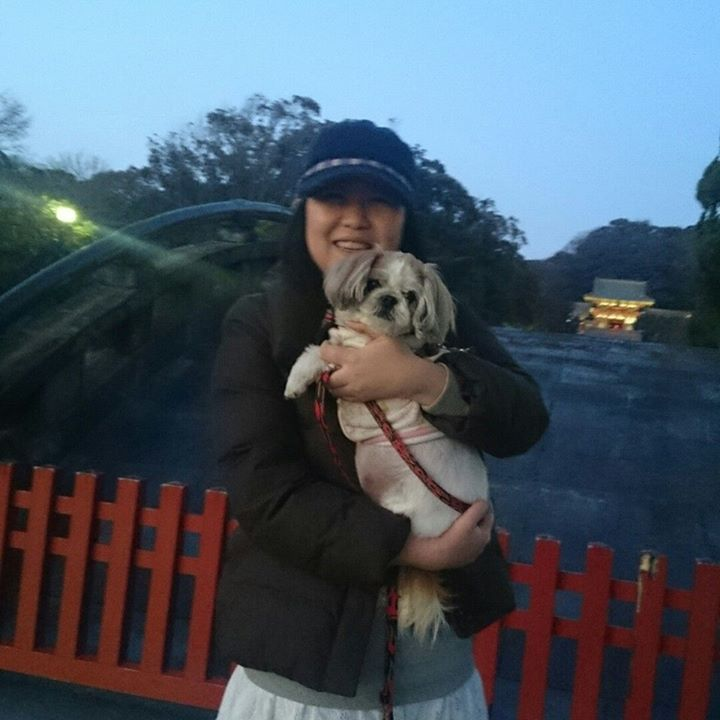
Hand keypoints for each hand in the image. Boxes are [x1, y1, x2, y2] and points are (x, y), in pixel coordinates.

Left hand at [320, 322, 446, 403]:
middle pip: (326, 377)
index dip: (324, 349)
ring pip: (333, 390)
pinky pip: (343, 397)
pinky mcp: (361, 399)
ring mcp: (355, 389)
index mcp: (353, 358)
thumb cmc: (398, 355)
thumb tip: (347, 322)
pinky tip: (348, 383)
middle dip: (326, 370)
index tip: (328, 346)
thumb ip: (362, 328)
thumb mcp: (382, 336)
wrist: (411, 378)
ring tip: (339, 374)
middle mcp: (350, 376)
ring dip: (332, 382)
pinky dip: (341, 391)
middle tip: (332, 363)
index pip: (327, 354)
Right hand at [394, 500, 493, 570]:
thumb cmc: (454, 537)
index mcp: (485, 536)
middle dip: (476, 516)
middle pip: (481, 526)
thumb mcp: (469, 520)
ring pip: (472, 535)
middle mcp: (481, 546)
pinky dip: (461, 535)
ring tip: (458, 516)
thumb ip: (479, 509)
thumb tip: (484, 502)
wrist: (437, 556)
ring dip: (469, 526)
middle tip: (465, 505)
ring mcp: (470, 554)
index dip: (484, 506)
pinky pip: (463, 542)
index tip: (475, 497)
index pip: (489, 516)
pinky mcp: (459, 557)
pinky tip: (452, 531)